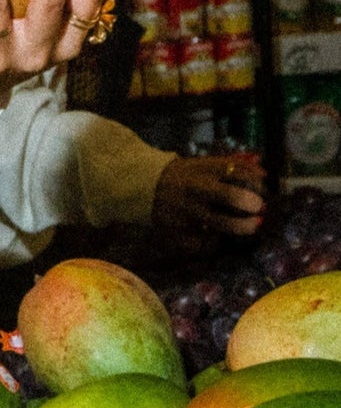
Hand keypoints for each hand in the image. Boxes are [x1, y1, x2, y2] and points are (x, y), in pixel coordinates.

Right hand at [151, 155, 265, 237]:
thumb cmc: (182, 178)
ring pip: (224, 224)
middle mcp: (194, 190)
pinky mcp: (178, 232)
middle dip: (252, 203)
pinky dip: (216, 242)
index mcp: (201, 171)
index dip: (256, 181)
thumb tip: (264, 170)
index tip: (262, 189)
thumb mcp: (201, 165)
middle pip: (232, 197)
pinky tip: (218, 237)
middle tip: (258, 208)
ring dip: (243, 226)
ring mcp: (186, 212)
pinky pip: (206, 243)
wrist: (143, 189)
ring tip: (249, 226)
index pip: (236, 171)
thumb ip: (231, 165)